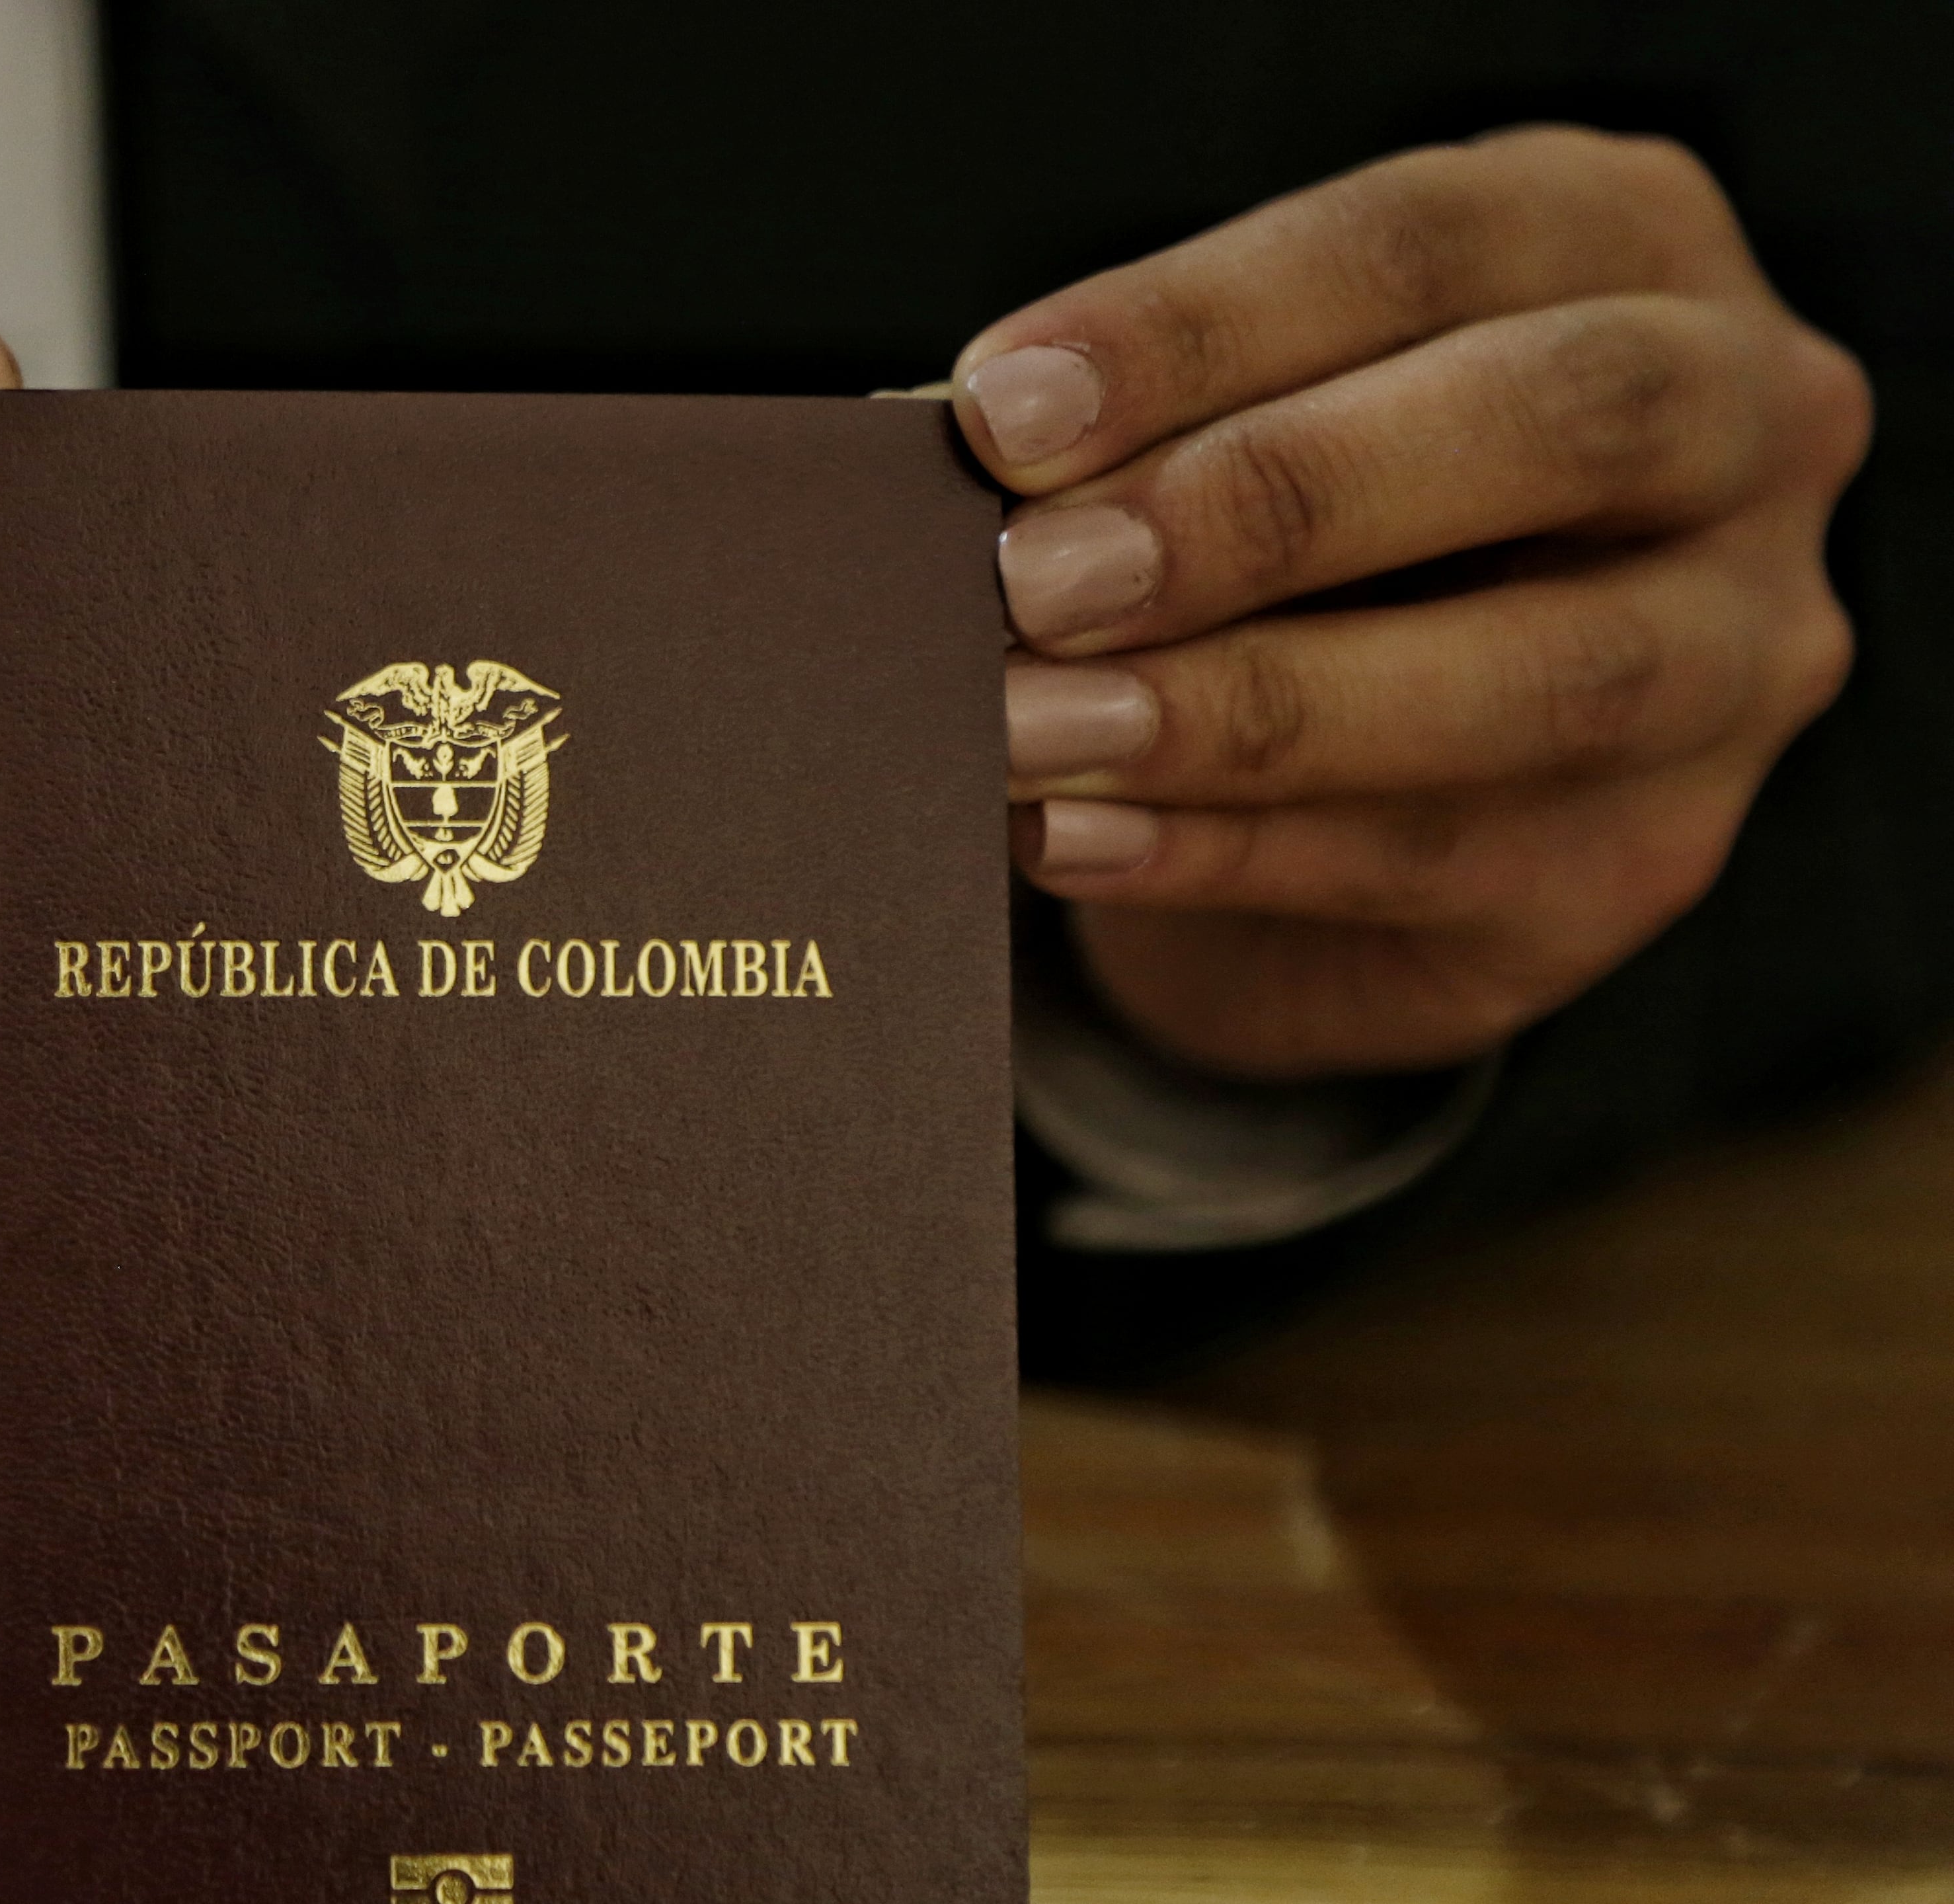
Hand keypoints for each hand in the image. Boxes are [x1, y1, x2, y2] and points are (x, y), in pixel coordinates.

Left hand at [957, 126, 1870, 1079]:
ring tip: (1030, 729)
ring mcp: (1736, 652)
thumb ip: (1155, 431)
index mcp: (1622, 241)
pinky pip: (1433, 853)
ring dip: (1241, 709)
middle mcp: (1746, 422)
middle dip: (1272, 500)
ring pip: (1529, 676)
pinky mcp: (1650, 852)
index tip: (1001, 410)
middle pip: (1553, 422)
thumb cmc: (1302, 536)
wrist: (1378, 767)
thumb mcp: (1248, 425)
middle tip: (1043, 576)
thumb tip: (965, 474)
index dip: (1200, 325)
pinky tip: (1073, 832)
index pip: (1423, 246)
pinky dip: (1225, 849)